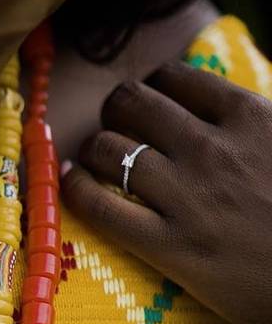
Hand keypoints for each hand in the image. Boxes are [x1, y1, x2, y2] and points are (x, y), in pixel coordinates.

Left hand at [62, 61, 271, 323]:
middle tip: (114, 124)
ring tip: (92, 157)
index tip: (149, 100)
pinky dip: (76, 188)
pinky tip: (72, 181)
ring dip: (93, 148)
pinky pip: (99, 206)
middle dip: (115, 109)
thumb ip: (252, 126)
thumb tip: (212, 111)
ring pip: (108, 149)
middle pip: (131, 105)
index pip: (175, 78)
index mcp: (250, 118)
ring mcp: (186, 196)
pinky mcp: (168, 245)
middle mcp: (211, 149)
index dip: (151, 87)